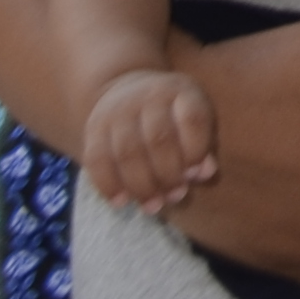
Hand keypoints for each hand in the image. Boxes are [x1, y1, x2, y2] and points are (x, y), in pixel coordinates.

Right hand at [77, 66, 217, 211]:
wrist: (128, 92)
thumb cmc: (172, 117)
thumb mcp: (194, 121)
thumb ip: (203, 147)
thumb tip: (206, 173)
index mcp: (182, 91)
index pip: (193, 119)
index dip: (196, 150)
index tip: (195, 175)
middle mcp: (149, 97)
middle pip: (158, 139)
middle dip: (168, 175)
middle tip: (175, 197)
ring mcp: (119, 111)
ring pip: (127, 152)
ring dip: (141, 186)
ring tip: (152, 207)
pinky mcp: (94, 127)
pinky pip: (97, 159)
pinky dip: (108, 185)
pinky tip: (121, 202)